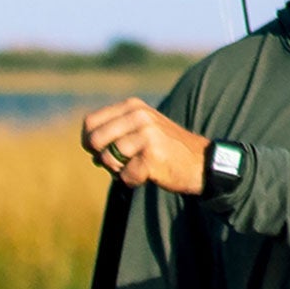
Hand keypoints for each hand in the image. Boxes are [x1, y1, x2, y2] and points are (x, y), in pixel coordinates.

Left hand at [81, 96, 208, 195]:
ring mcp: (146, 135)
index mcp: (132, 107)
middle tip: (120, 164)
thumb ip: (115, 135)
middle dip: (102, 158)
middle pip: (94, 140)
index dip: (89, 142)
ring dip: (118, 171)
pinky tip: (147, 175)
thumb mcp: (141, 131)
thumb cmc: (165, 149)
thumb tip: (91, 152)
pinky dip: (132, 181)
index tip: (101, 152)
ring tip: (136, 168)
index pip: (90, 123)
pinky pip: (125, 176)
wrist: (200, 162)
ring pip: (108, 159)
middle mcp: (139, 116)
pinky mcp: (152, 156)